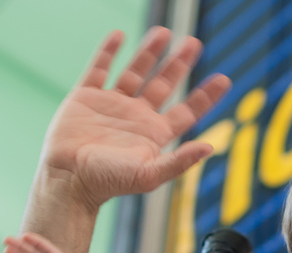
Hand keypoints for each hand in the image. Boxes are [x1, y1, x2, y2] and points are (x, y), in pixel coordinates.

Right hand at [43, 28, 231, 210]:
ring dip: (150, 52)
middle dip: (179, 64)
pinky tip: (119, 36)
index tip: (223, 79)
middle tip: (194, 43)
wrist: (68, 179)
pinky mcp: (85, 97)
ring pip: (135, 71)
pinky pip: (99, 68)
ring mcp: (111, 104)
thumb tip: (210, 147)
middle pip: (164, 84)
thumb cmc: (107, 182)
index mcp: (154, 134)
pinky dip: (108, 51)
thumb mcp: (148, 175)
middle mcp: (136, 116)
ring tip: (164, 32)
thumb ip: (179, 161)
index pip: (186, 111)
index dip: (205, 96)